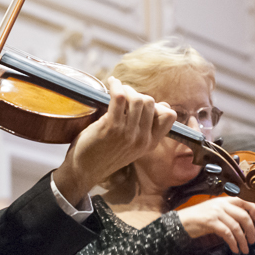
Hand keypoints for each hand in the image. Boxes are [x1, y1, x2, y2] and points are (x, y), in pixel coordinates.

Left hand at [53, 77, 175, 205]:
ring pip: (137, 99)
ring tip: (117, 89)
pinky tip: (111, 83)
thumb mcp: (133, 146)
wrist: (85, 170)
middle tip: (125, 94)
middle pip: (150, 103)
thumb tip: (162, 104)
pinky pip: (119, 98)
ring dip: (126, 89)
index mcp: (150, 144)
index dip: (158, 105)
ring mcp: (128, 133)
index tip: (143, 102)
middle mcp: (142, 139)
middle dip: (137, 94)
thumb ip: (145, 129)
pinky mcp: (111, 127)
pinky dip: (116, 86)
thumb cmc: (106, 154)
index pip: (169, 116)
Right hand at [176, 196, 254, 253]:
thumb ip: (227, 214)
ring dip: (242, 240)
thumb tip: (242, 224)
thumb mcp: (214, 211)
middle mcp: (221, 204)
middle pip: (243, 216)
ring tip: (244, 249)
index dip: (253, 209)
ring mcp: (216, 212)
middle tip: (252, 240)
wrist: (181, 221)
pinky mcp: (211, 222)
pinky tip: (234, 249)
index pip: (244, 200)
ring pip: (236, 227)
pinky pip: (227, 234)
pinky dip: (233, 243)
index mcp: (223, 200)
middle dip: (251, 230)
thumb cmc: (197, 218)